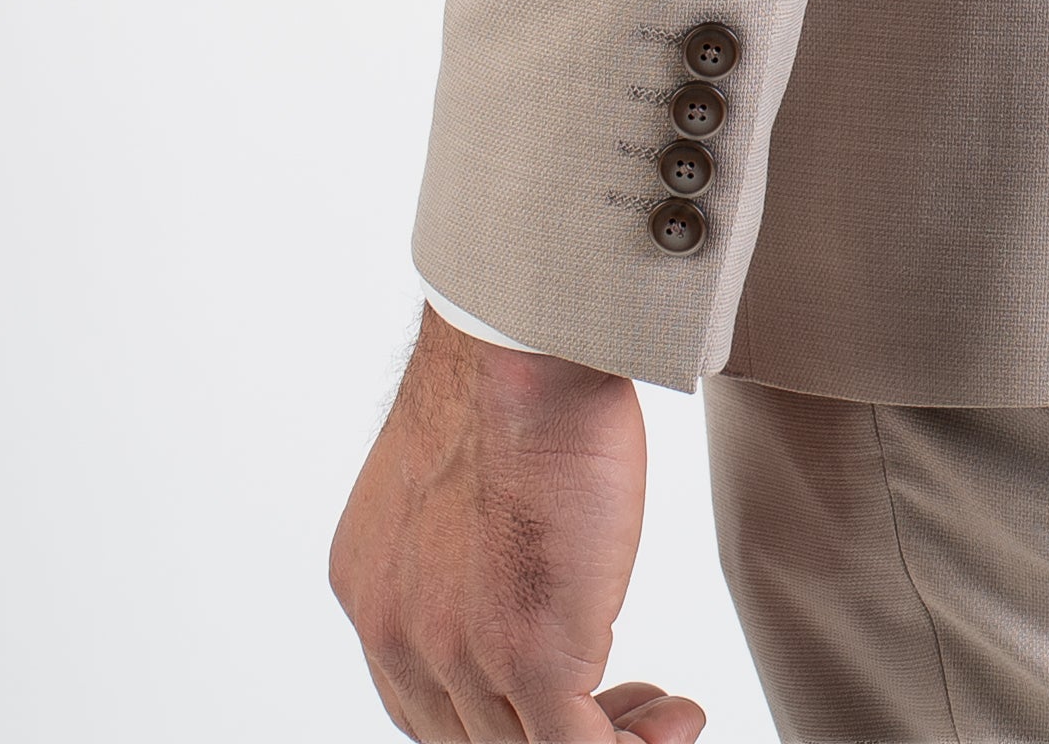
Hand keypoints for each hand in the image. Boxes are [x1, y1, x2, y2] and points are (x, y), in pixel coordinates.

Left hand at [330, 301, 704, 741]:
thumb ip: (460, 553)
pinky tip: (673, 720)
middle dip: (560, 731)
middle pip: (471, 739)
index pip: (426, 702)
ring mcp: (458, 653)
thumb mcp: (456, 482)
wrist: (530, 343)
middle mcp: (398, 634)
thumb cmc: (511, 374)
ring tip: (661, 717)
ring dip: (608, 739)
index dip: (504, 712)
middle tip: (628, 709)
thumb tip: (515, 582)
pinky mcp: (528, 656)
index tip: (575, 687)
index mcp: (375, 589)